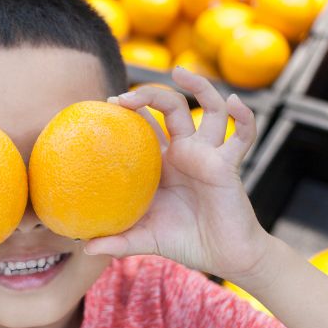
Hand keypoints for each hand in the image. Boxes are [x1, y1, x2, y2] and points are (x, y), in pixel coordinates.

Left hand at [83, 67, 275, 280]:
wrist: (224, 257)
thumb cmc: (186, 243)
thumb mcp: (145, 240)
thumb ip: (117, 242)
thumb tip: (83, 247)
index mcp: (164, 163)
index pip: (146, 125)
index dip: (131, 110)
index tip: (109, 104)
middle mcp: (187, 152)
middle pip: (171, 108)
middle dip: (151, 95)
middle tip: (127, 97)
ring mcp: (209, 154)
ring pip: (209, 109)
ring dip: (200, 87)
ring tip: (182, 71)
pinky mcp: (229, 164)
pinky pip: (242, 135)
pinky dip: (244, 117)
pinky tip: (236, 103)